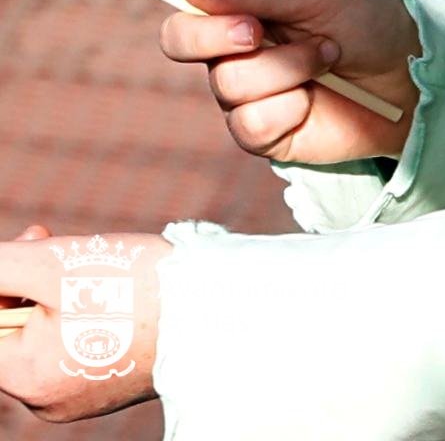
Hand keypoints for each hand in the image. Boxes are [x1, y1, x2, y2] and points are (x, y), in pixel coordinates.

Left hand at [0, 229, 166, 414]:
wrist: (221, 310)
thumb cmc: (135, 286)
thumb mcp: (51, 264)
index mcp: (25, 378)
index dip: (2, 284)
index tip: (33, 243)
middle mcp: (46, 402)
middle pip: (15, 334)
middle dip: (28, 286)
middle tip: (56, 243)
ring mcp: (81, 400)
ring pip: (47, 341)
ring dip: (58, 300)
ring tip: (98, 269)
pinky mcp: (112, 389)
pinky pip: (78, 352)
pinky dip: (87, 320)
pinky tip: (119, 294)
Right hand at [139, 0, 417, 166]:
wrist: (409, 73)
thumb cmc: (364, 17)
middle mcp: (229, 38)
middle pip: (178, 35)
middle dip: (212, 33)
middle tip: (256, 30)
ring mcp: (239, 85)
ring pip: (226, 80)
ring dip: (285, 67)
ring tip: (328, 54)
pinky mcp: (257, 129)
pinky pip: (248, 122)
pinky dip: (290, 105)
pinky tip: (315, 97)